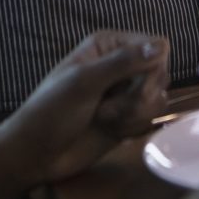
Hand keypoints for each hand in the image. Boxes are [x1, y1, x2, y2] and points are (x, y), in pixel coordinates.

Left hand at [1, 31, 169, 183]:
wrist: (36, 154)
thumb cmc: (52, 111)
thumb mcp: (84, 82)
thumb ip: (123, 62)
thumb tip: (162, 45)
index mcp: (109, 45)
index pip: (156, 46)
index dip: (154, 68)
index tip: (140, 89)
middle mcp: (120, 64)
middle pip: (161, 73)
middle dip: (140, 96)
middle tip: (108, 109)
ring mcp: (124, 92)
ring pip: (158, 97)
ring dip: (135, 113)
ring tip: (105, 119)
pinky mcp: (127, 117)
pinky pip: (150, 117)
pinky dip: (134, 126)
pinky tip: (112, 131)